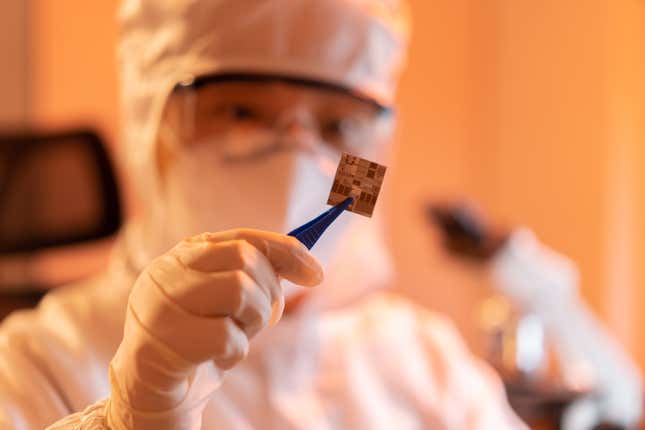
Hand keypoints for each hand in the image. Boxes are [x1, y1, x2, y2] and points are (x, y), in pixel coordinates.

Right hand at [107, 229, 322, 427]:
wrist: (153, 390)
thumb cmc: (199, 339)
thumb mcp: (229, 301)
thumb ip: (260, 276)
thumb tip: (313, 269)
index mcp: (184, 255)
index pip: (244, 238)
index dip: (286, 252)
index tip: (317, 274)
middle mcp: (166, 271)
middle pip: (246, 259)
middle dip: (269, 294)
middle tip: (258, 321)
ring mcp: (159, 304)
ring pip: (240, 291)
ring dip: (253, 323)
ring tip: (235, 337)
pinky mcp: (160, 341)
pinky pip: (226, 337)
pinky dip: (235, 353)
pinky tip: (218, 359)